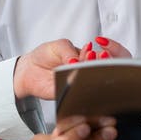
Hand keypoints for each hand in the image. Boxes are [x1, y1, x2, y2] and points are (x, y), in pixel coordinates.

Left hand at [13, 37, 132, 98]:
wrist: (28, 68)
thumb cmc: (45, 55)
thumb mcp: (59, 46)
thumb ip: (70, 51)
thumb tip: (76, 60)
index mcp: (88, 59)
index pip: (108, 56)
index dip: (112, 50)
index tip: (104, 44)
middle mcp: (87, 72)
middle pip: (106, 70)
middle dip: (105, 61)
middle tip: (98, 55)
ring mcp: (80, 84)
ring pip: (94, 81)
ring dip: (92, 70)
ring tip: (87, 61)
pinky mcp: (69, 95)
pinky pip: (78, 92)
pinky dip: (78, 83)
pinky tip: (77, 74)